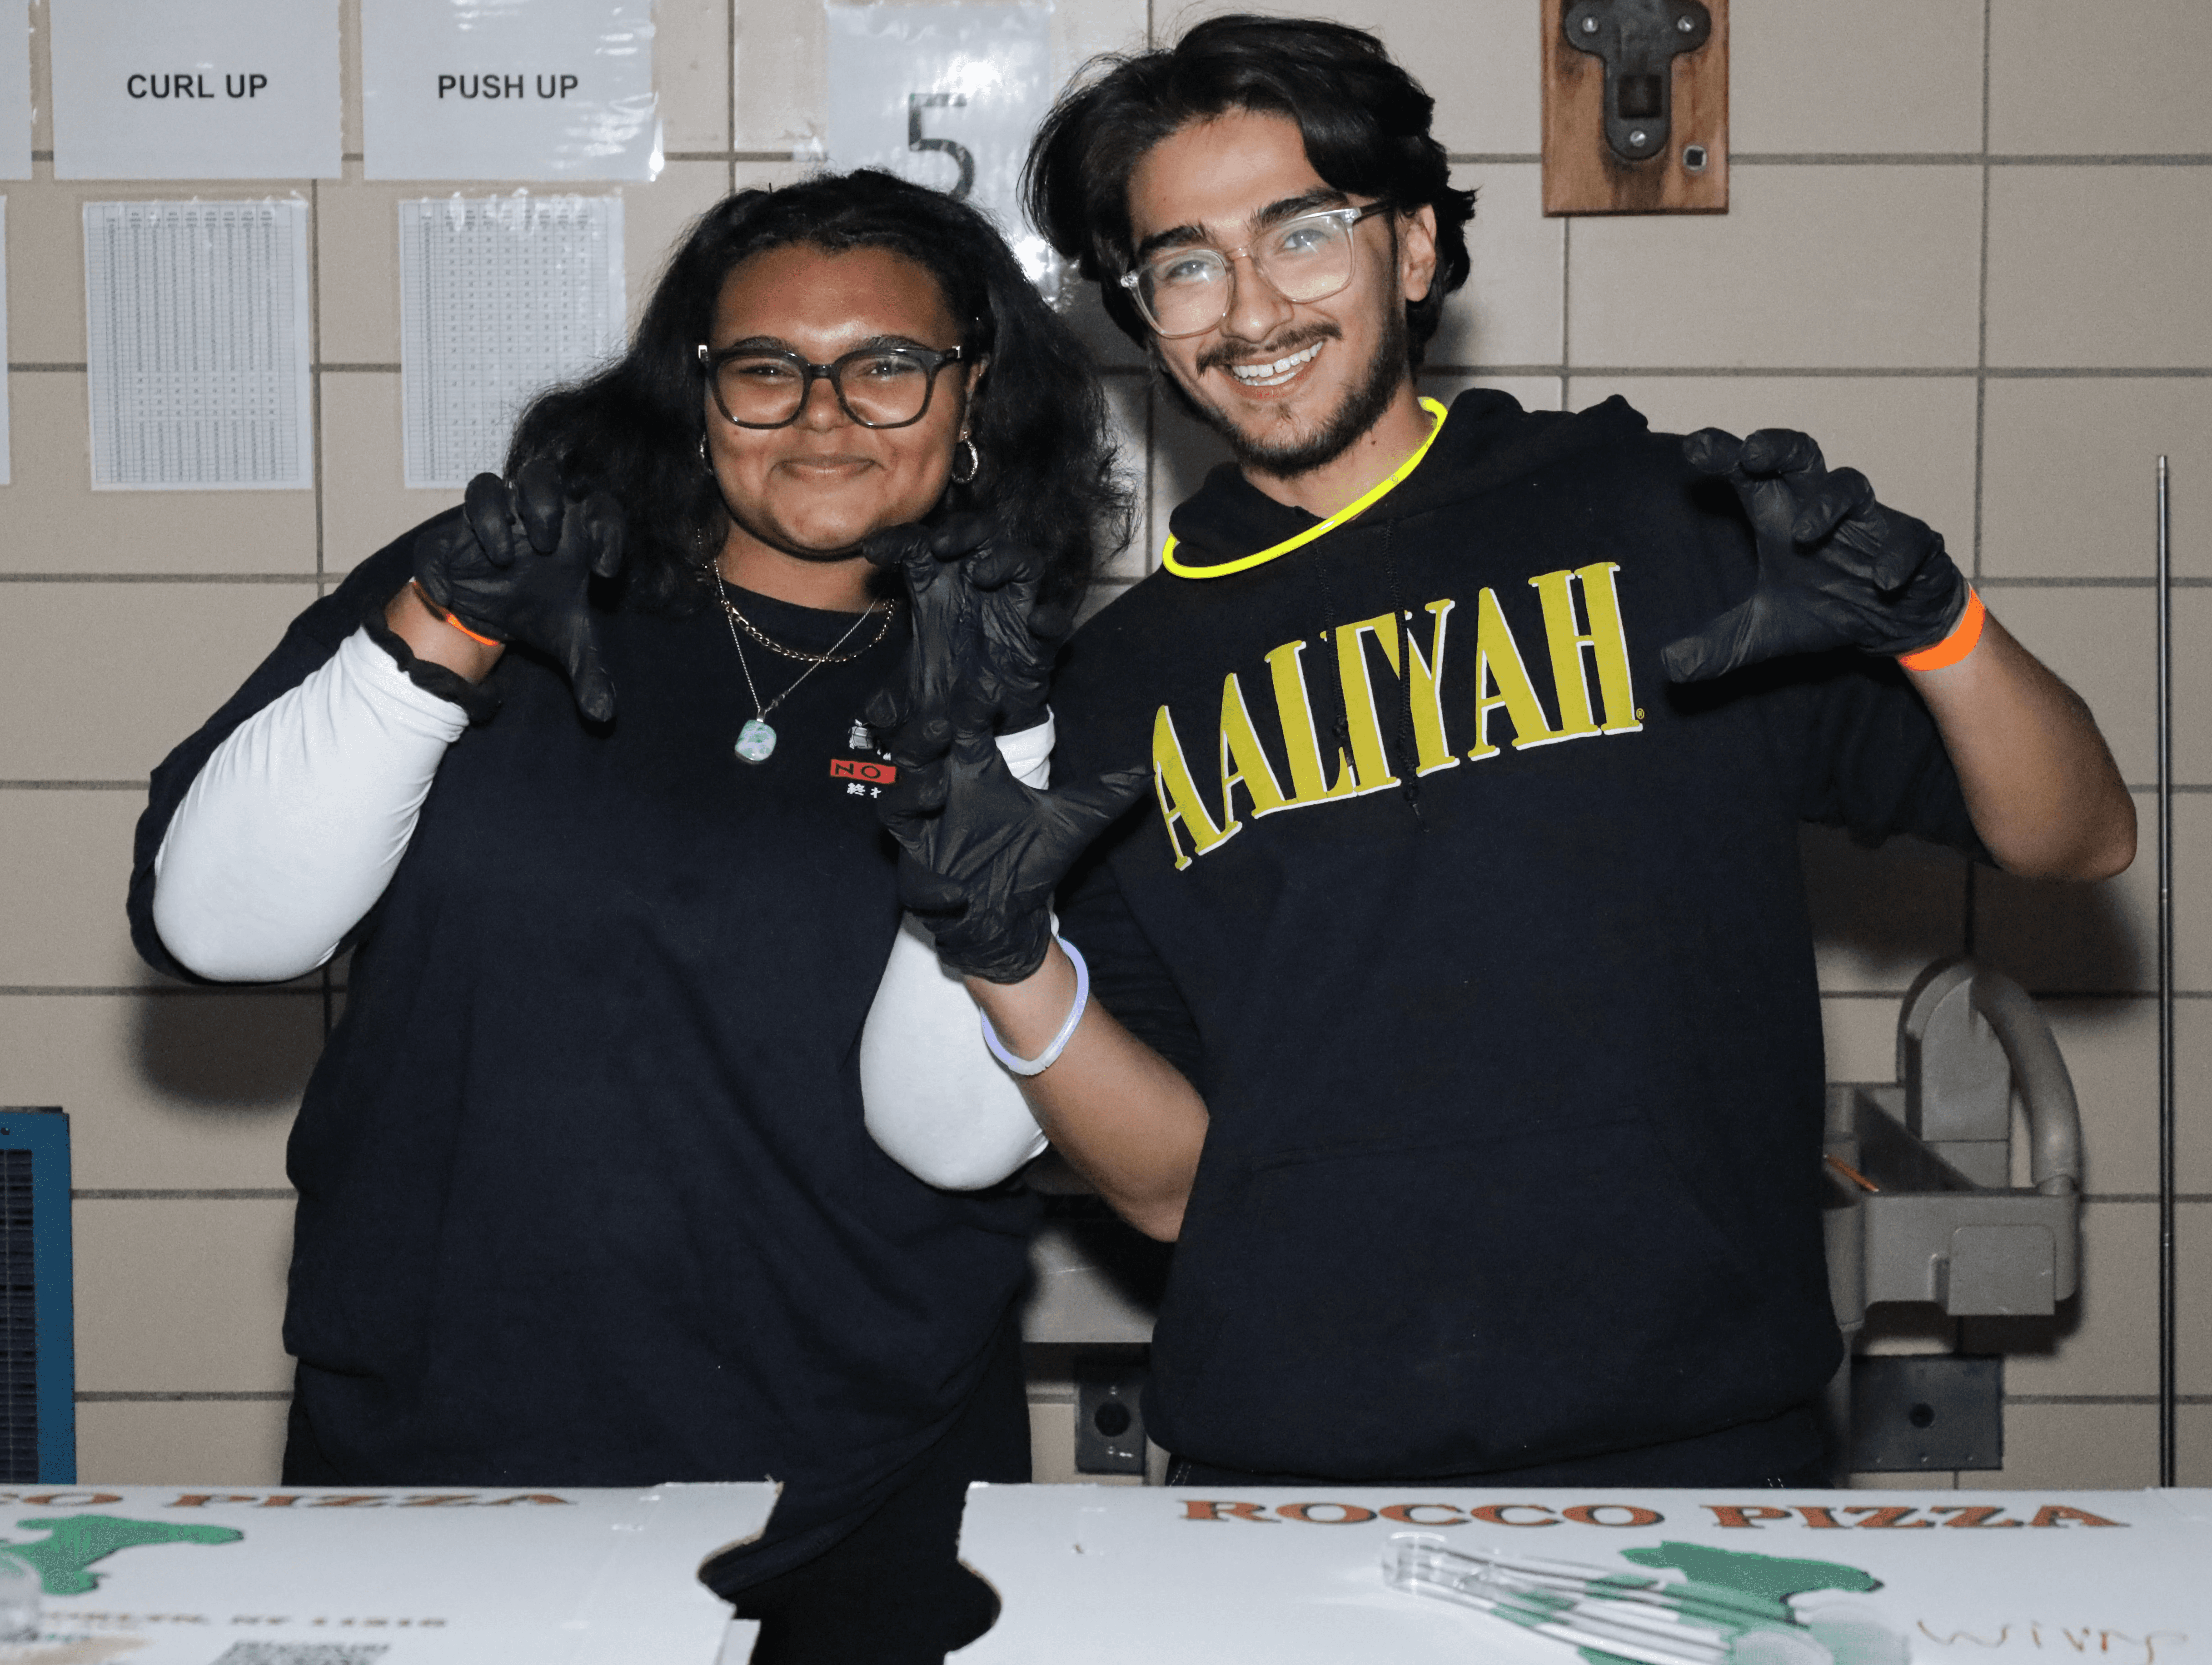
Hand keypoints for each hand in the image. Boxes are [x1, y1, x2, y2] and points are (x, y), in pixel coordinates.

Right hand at [412, 460, 625, 720]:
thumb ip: (591, 673)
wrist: (489, 618)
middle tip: (544, 543)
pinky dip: (437, 566)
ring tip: (503, 560)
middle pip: (541, 476)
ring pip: (486, 487)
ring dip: (493, 516)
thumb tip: (605, 715)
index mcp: (572, 531)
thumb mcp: (569, 644)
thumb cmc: (537, 612)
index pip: (600, 509)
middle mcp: (530, 516)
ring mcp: (487, 523)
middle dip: (544, 502)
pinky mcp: (448, 541)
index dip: (608, 530)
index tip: (604, 572)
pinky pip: (436, 542)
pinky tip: (447, 599)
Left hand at [861, 509, 1073, 750]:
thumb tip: (873, 719)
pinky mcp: (1040, 636)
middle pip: (976, 535)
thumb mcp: (916, 693)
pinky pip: (1054, 618)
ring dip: (1005, 560)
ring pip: (1022, 561)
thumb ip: (894, 700)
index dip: (896, 542)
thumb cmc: (952, 685)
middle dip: (961, 532)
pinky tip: (1037, 622)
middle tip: (939, 546)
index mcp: (940, 587)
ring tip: (982, 575)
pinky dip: (1049, 617)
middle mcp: (978, 586)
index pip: (918, 549)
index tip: (872, 552)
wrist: (994, 718)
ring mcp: (1014, 606)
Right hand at [881, 719, 1147, 983]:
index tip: (986, 689)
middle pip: (915, 750)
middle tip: (942, 722)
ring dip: (910, 790)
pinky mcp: (919, 877)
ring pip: (896, 800)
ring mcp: (926, 832)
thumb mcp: (1075, 824)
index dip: (969, 706)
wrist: (1011, 916)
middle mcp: (945, 793)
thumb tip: (1150, 768)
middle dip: (922, 734)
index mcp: (976, 773)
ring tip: (936, 786)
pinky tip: (956, 890)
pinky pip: (911, 876)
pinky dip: (931, 885)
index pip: (964, 727)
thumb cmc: (1032, 862)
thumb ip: (1107, 794)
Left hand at [1664, 427, 1967, 681]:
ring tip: (1803, 534)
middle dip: (1778, 448)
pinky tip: (1882, 580)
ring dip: (1827, 504)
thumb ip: (1718, 646)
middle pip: (1800, 456)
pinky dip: (1894, 555)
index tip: (1693, 447)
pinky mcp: (1913, 542)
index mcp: (1780, 517)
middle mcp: (1821, 508)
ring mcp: (1869, 521)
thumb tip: (1669, 667)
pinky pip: (1908, 538)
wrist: (1894, 627)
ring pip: (1851, 486)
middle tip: (1753, 452)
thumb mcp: (1764, 632)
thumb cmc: (1828, 608)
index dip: (1724, 454)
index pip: (1749, 474)